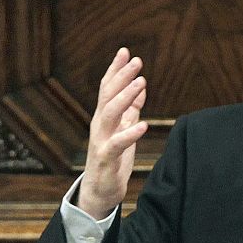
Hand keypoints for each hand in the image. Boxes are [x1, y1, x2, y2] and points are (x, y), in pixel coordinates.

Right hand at [76, 47, 149, 218]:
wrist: (100, 190)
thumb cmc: (112, 160)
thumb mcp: (124, 129)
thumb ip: (131, 109)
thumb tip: (140, 88)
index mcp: (103, 117)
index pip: (107, 88)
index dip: (115, 70)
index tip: (125, 51)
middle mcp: (99, 125)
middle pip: (107, 95)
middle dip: (122, 77)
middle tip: (137, 61)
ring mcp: (101, 140)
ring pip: (109, 113)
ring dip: (125, 97)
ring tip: (141, 83)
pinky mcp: (106, 158)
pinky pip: (117, 143)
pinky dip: (130, 133)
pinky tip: (143, 124)